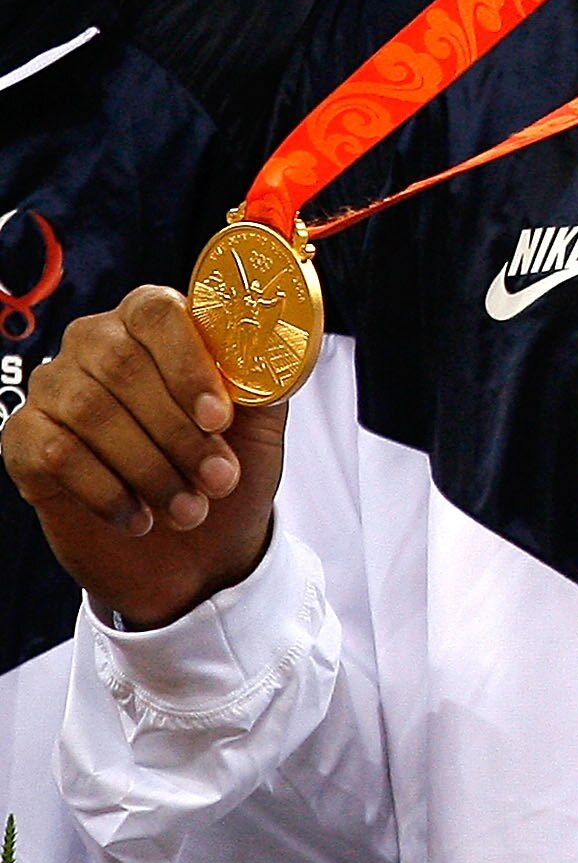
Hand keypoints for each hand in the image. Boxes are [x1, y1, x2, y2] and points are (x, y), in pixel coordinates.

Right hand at [1, 285, 278, 629]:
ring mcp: (53, 389)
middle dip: (178, 431)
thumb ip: (261, 381)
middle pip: (122, 364)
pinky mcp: (24, 439)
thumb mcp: (260, 426)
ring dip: (149, 468)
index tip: (219, 419)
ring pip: (90, 412)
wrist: (193, 550)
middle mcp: (95, 343)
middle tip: (218, 480)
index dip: (189, 364)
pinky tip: (140, 518)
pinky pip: (56, 454)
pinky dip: (106, 491)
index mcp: (154, 324)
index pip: (157, 313)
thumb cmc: (226, 469)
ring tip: (189, 509)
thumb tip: (267, 352)